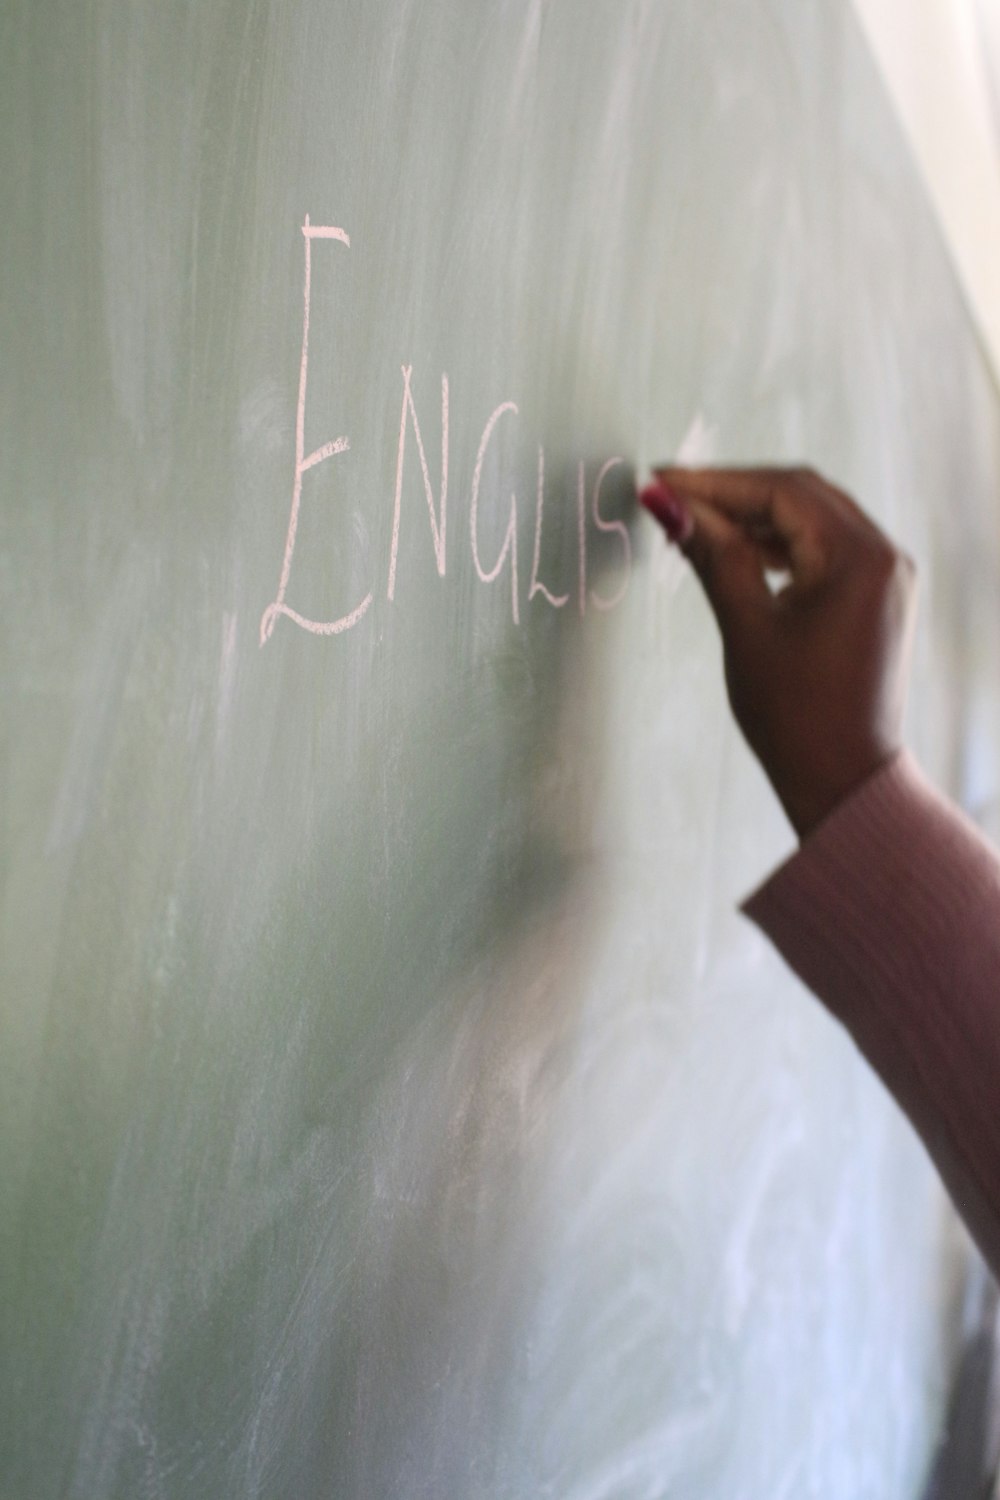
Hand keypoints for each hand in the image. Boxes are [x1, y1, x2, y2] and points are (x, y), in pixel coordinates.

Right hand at [641, 466, 917, 837]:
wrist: (843, 781)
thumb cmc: (797, 716)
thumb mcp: (746, 627)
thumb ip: (711, 554)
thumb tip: (668, 505)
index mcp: (859, 558)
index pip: (781, 492)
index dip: (715, 482)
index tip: (661, 482)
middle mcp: (883, 556)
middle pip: (800, 495)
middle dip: (733, 492)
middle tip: (670, 495)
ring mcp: (884, 576)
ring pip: (811, 519)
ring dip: (753, 516)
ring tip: (694, 524)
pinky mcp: (874, 597)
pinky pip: (823, 548)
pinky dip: (778, 543)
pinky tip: (737, 551)